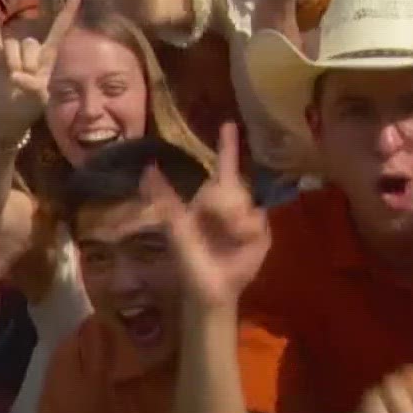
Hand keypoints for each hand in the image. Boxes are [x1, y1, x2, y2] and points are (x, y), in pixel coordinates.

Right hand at [0, 0, 80, 139]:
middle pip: (30, 42)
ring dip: (12, 60)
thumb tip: (16, 76)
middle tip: (23, 80)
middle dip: (26, 62)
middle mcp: (31, 49)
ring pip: (13, 43)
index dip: (67, 14)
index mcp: (48, 57)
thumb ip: (33, 86)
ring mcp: (12, 50)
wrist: (5, 114)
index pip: (59, 31)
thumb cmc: (28, 106)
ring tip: (11, 77)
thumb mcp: (38, 99)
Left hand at [145, 122, 269, 310]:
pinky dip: (247, 230)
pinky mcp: (264, 232)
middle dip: (227, 201)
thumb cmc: (192, 261)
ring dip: (235, 218)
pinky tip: (241, 242)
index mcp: (213, 199)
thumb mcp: (176, 228)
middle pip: (237, 184)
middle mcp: (234, 203)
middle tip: (221, 222)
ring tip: (229, 237)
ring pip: (248, 200)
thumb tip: (149, 168)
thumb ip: (165, 198)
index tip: (229, 123)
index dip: (228, 146)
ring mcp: (251, 217)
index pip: (224, 167)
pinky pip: (258, 219)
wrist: (213, 289)